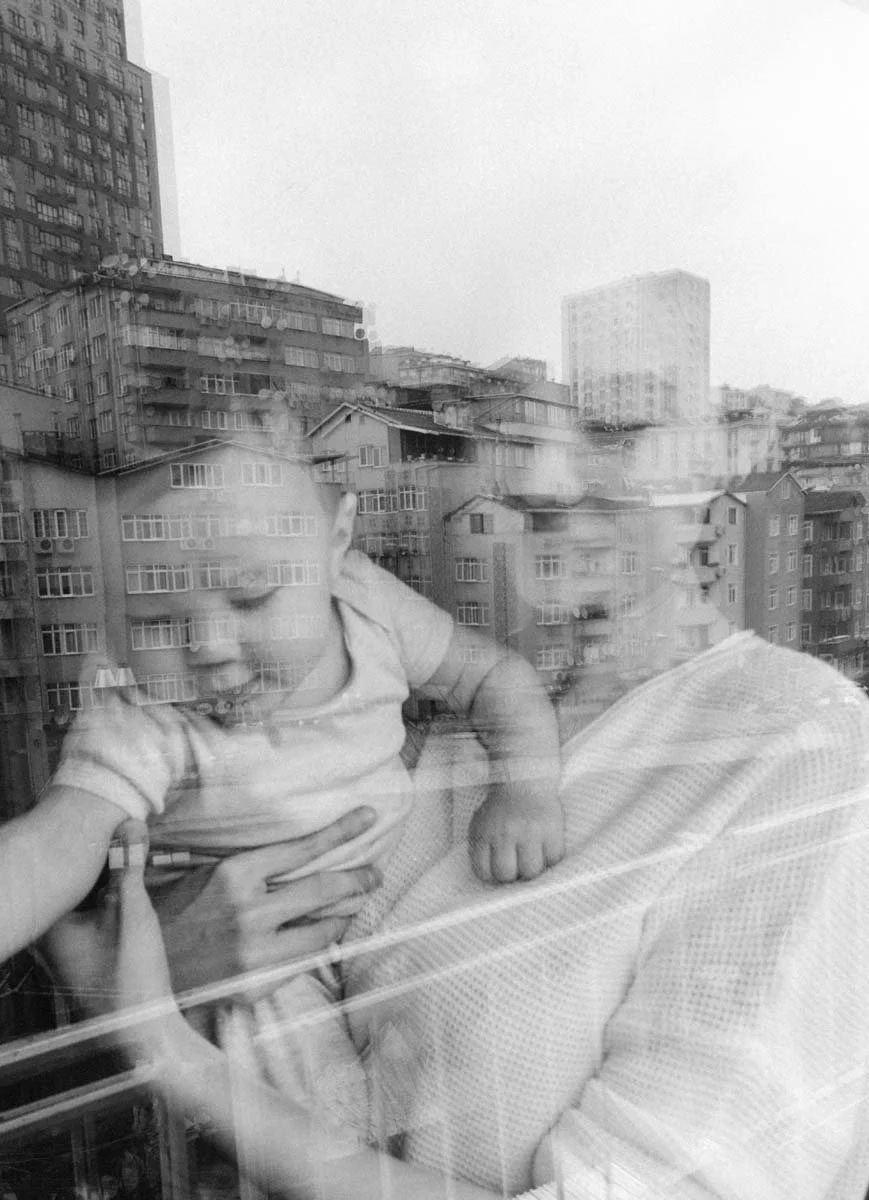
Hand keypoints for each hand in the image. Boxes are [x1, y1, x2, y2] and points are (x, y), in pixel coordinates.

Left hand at [41, 820, 184, 1059]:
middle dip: (90, 860)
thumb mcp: (133, 910)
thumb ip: (129, 865)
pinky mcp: (83, 956)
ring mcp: (65, 950)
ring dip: (99, 879)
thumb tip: (130, 822)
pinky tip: (124, 887)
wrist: (144, 1029)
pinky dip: (102, 899)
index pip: (55, 871)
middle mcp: (49, 937)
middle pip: (65, 885)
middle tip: (117, 833)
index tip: (95, 824)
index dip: (73, 845)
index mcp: (50, 925)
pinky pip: (87, 915)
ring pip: (77, 901)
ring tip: (123, 850)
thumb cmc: (131, 973)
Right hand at [153, 807, 382, 995]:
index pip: (302, 849)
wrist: (136, 974)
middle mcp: (250, 911)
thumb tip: (288, 851)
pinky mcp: (257, 984)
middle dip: (357, 879)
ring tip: (355, 905)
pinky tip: (323, 937)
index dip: (341, 832)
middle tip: (376, 873)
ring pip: (322, 930)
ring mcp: (255, 952)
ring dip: (343, 916)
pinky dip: (317, 946)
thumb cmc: (167, 915)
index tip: (368, 818)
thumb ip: (244, 865)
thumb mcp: (199, 874)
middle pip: (323, 890)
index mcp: (234, 874)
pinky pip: (302, 961)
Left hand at [469, 783, 564, 882]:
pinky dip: (550, 858)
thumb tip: (491, 878)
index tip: (498, 870)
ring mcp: (530, 832)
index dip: (492, 876)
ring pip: (531, 871)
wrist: (524, 781)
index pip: (484, 872)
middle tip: (516, 865)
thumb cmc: (501, 808)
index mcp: (484, 833)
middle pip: (507, 874)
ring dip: (532, 868)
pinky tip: (545, 849)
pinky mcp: (552, 830)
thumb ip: (481, 849)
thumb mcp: (481, 824)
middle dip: (512, 874)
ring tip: (531, 857)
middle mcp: (506, 833)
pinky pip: (553, 859)